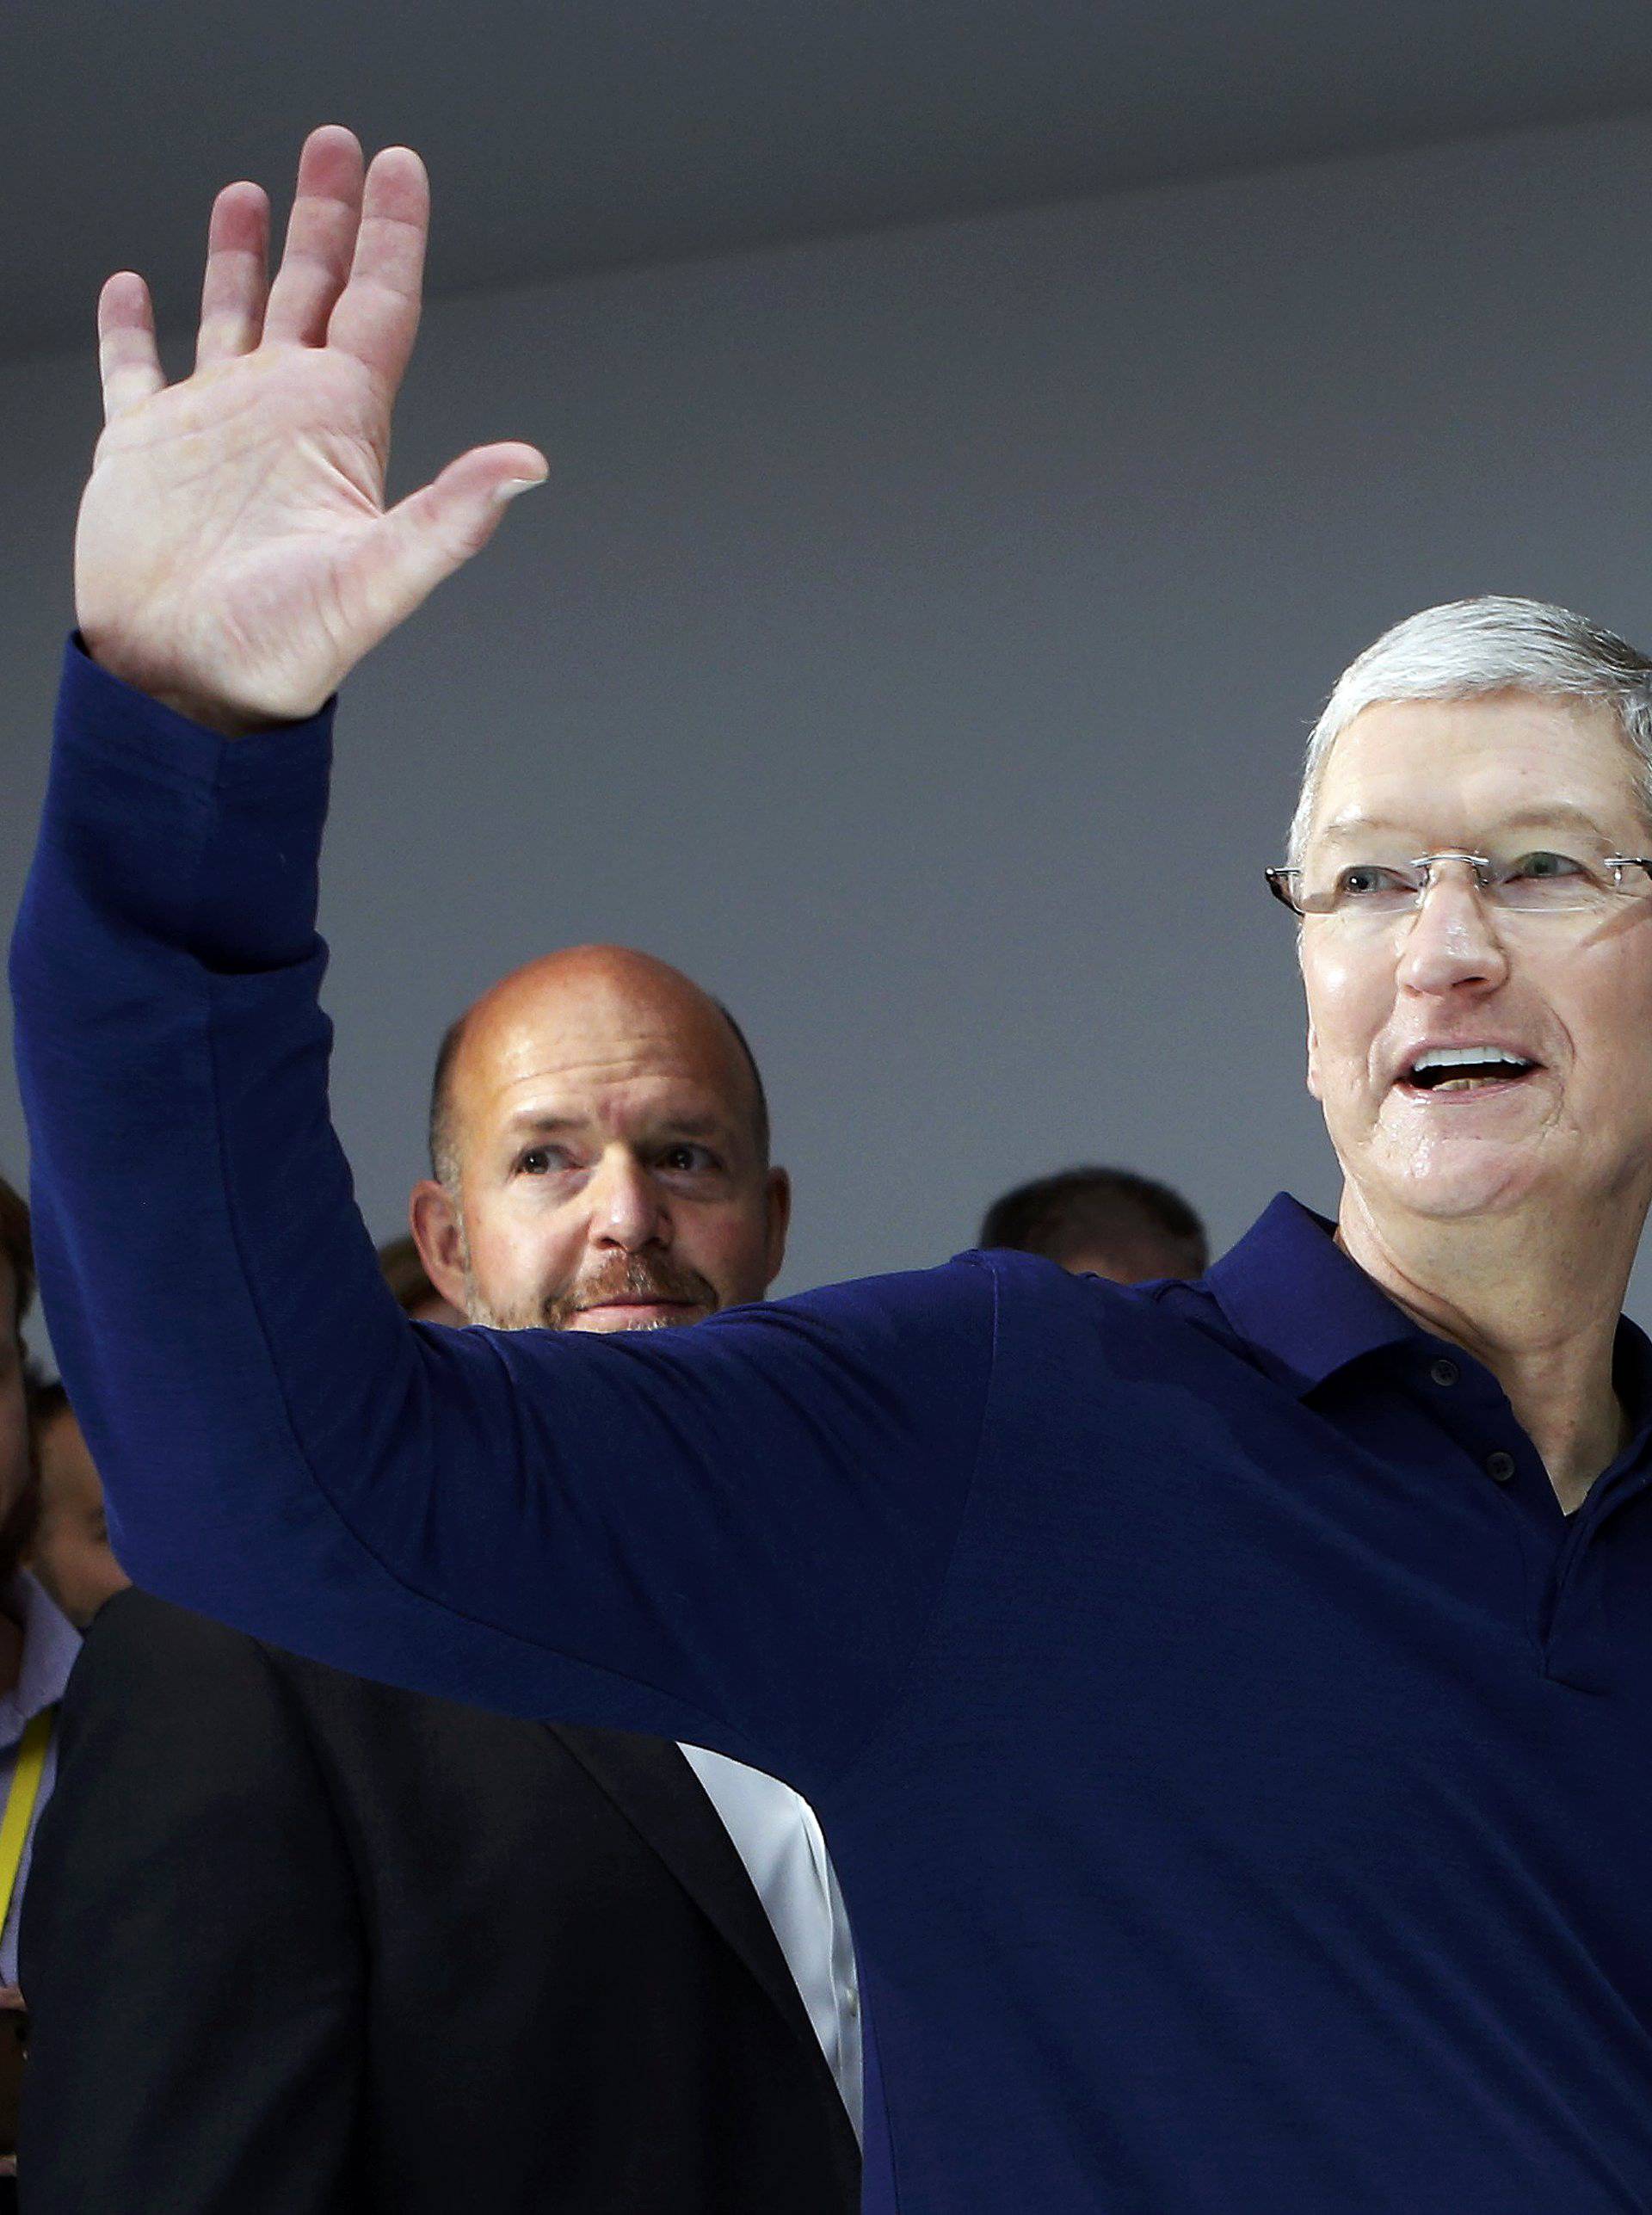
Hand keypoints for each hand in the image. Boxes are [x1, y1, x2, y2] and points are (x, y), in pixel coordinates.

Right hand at [75, 127, 546, 733]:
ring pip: (232, 315)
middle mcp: (282, 413)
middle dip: (326, 217)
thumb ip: (451, 518)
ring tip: (249, 193)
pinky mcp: (142, 449)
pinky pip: (134, 370)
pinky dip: (130, 328)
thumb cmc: (283, 648)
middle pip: (313, 290)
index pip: (377, 306)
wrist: (187, 687)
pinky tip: (132, 287)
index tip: (400, 165)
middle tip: (335, 142)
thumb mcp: (377, 578)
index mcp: (339, 426)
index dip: (391, 235)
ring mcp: (212, 427)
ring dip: (242, 256)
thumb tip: (530, 465)